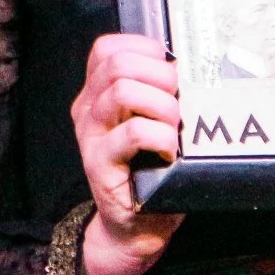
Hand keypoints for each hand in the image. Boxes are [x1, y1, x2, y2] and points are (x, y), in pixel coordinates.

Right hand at [70, 33, 185, 274]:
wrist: (135, 226)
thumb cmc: (151, 169)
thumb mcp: (149, 121)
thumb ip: (154, 92)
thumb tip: (186, 67)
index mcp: (97, 93)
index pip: (107, 48)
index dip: (145, 49)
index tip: (170, 70)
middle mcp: (88, 109)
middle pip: (117, 64)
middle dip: (160, 74)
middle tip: (179, 99)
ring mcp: (90, 136)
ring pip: (122, 91)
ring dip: (163, 106)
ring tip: (175, 127)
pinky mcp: (100, 164)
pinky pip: (132, 132)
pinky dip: (161, 137)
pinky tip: (170, 152)